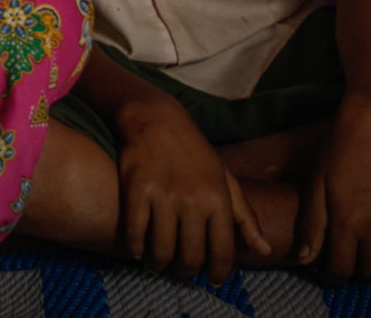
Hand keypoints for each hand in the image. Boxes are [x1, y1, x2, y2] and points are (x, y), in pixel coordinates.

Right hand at [117, 96, 269, 284]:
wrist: (155, 118)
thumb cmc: (193, 151)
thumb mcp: (225, 179)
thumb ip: (245, 216)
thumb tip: (264, 250)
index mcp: (217, 199)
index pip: (222, 252)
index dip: (218, 273)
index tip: (212, 280)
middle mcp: (192, 200)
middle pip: (189, 256)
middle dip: (185, 271)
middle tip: (180, 270)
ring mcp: (162, 195)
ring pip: (161, 249)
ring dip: (158, 264)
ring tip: (156, 264)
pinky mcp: (136, 188)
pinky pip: (134, 231)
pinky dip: (134, 248)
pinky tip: (136, 250)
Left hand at [297, 92, 370, 281]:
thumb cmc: (340, 152)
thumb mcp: (316, 183)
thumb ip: (312, 223)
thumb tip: (305, 259)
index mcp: (347, 224)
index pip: (339, 269)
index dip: (331, 279)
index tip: (326, 278)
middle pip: (366, 273)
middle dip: (353, 274)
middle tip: (342, 264)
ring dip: (370, 265)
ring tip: (357, 251)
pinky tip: (369, 236)